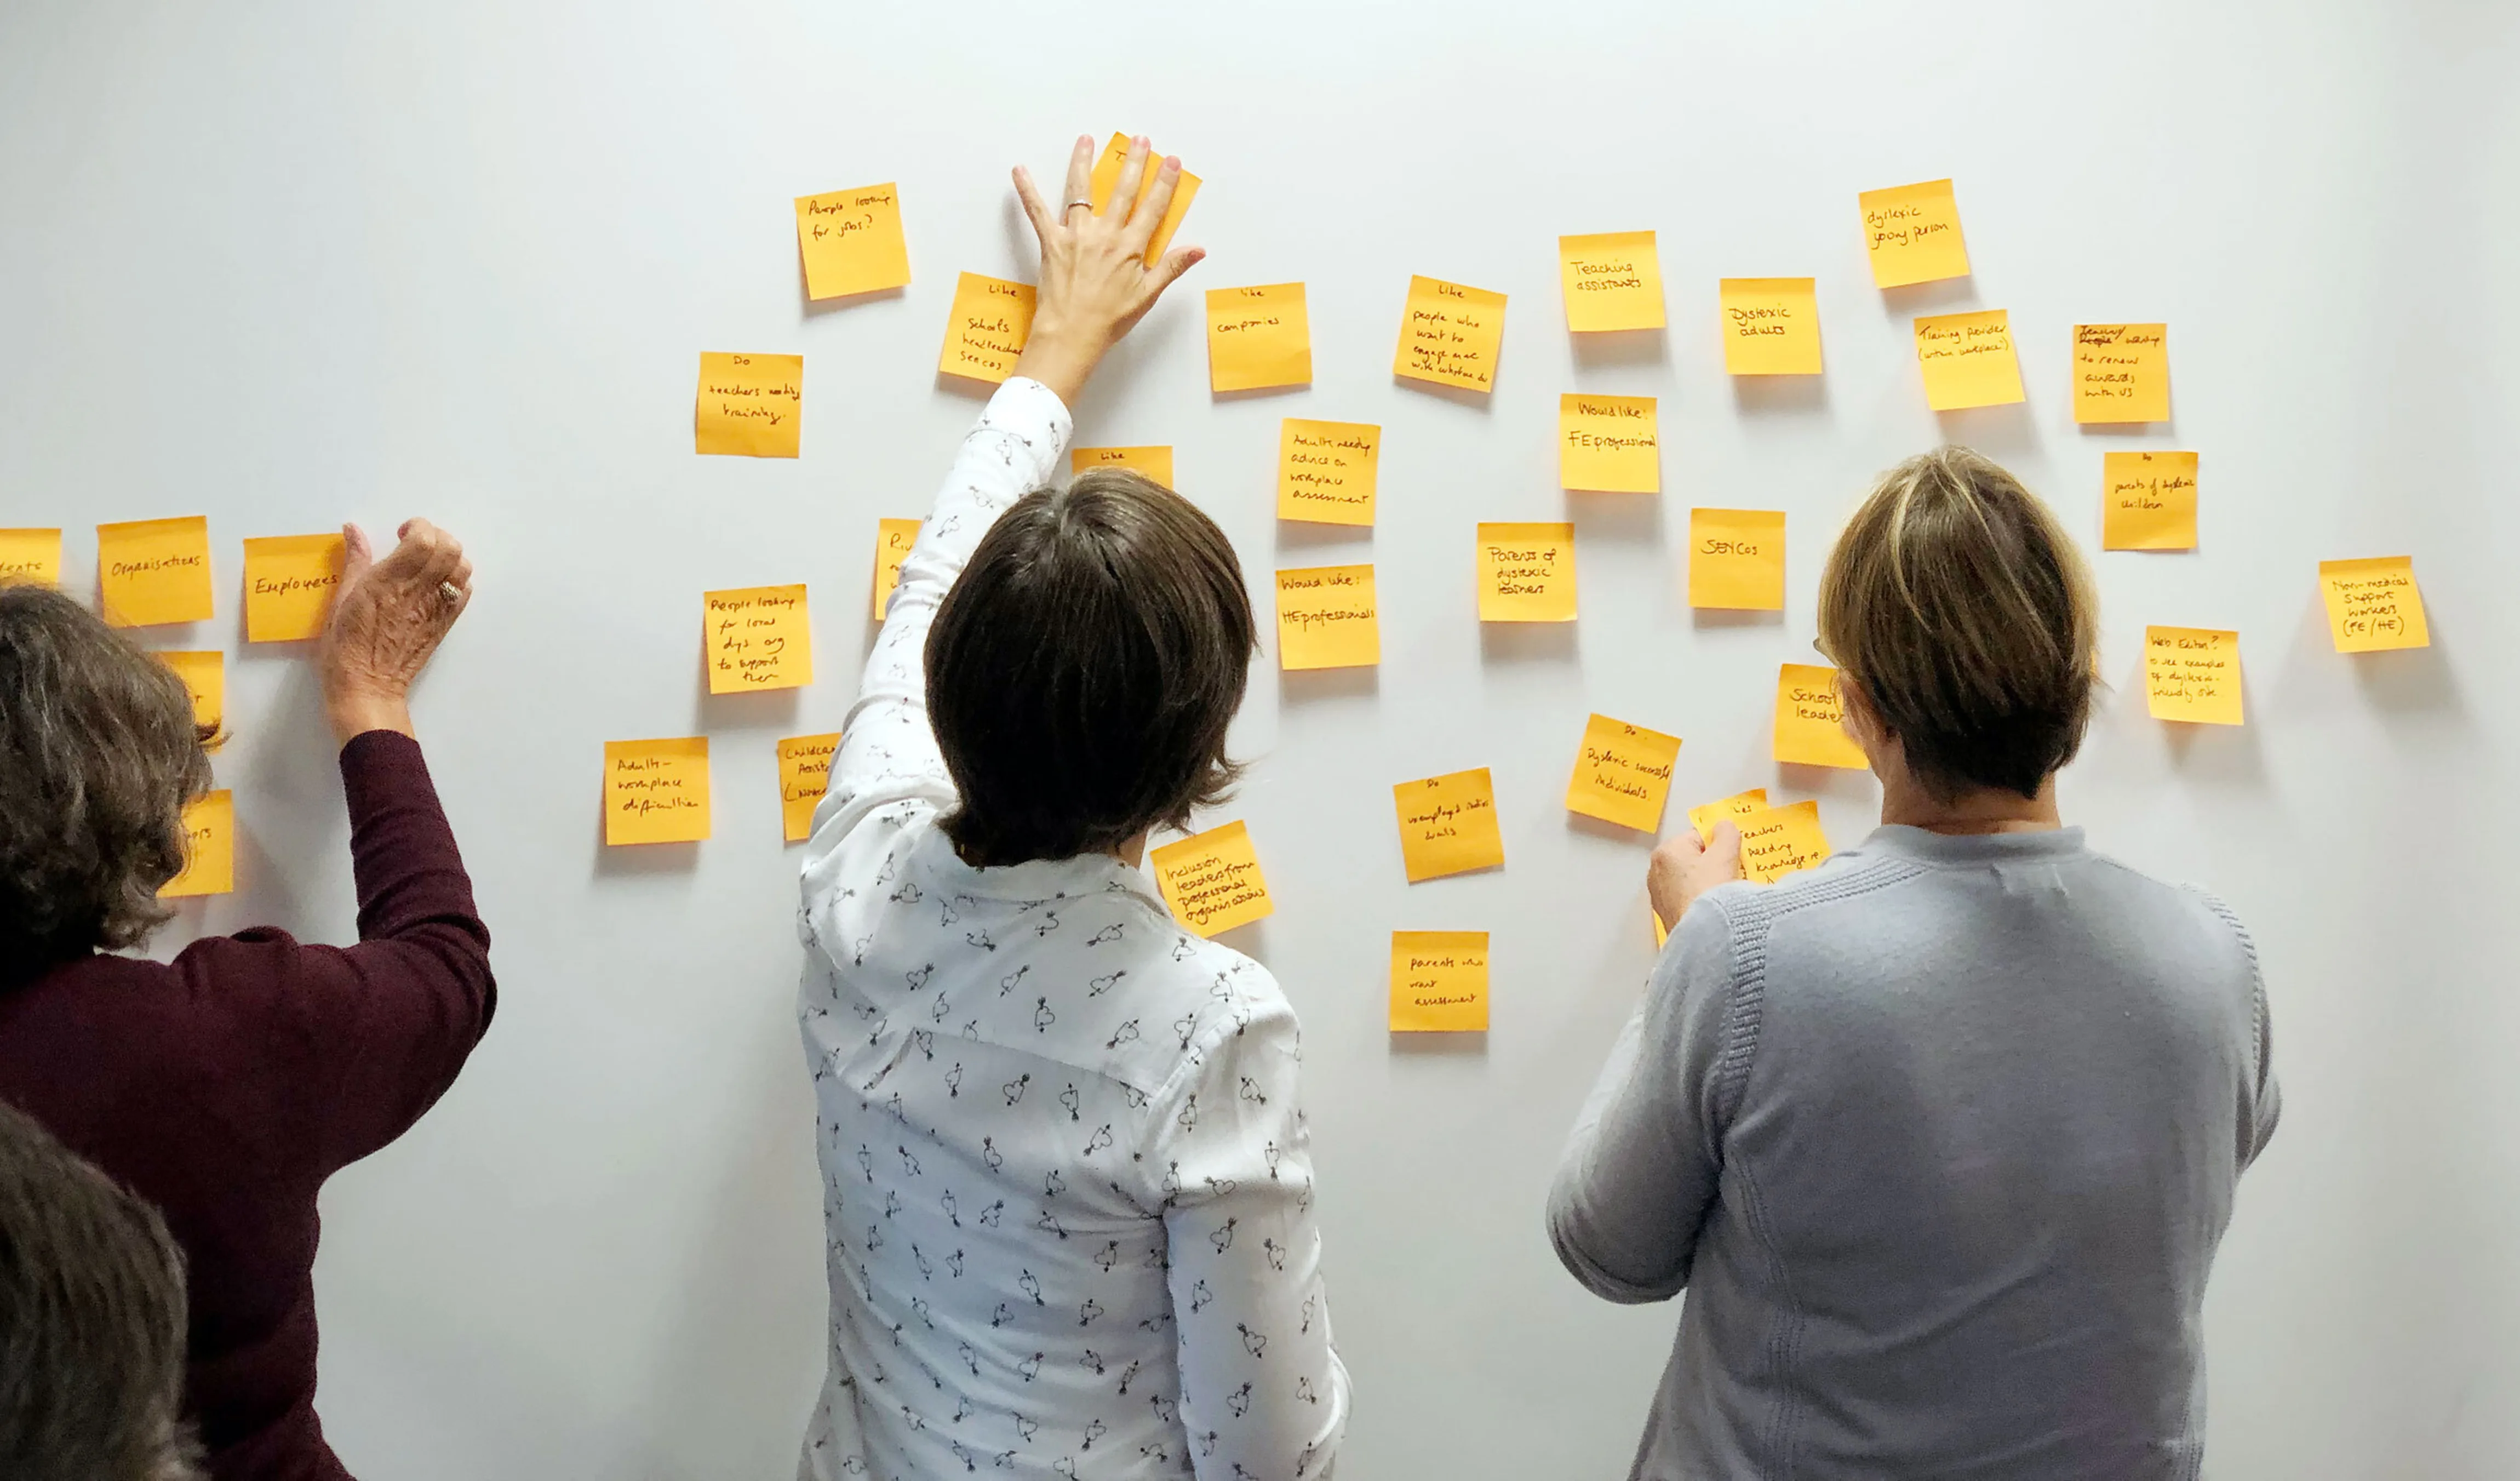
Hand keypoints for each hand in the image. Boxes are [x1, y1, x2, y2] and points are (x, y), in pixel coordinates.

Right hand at [317, 519, 471, 743]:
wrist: (368, 687)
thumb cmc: (346, 647)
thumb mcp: (341, 599)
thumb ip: (355, 560)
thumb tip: (353, 530)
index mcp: (389, 581)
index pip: (424, 540)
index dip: (419, 527)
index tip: (402, 533)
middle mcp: (419, 591)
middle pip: (450, 549)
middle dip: (437, 536)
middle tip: (417, 544)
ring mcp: (436, 608)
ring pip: (463, 569)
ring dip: (449, 557)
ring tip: (428, 563)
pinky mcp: (445, 624)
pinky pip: (464, 593)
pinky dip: (457, 581)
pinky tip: (436, 585)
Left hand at [1008, 134, 1205, 405]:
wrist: (1072, 335)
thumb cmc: (1109, 319)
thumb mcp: (1147, 295)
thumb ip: (1171, 266)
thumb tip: (1198, 250)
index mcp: (1130, 248)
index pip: (1152, 208)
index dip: (1163, 183)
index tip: (1170, 161)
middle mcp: (1105, 235)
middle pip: (1122, 191)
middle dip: (1133, 163)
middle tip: (1139, 140)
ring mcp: (1077, 236)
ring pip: (1080, 190)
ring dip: (1084, 162)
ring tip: (1086, 140)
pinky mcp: (1052, 243)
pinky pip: (1037, 212)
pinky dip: (1027, 190)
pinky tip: (1019, 170)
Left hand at [1648, 823, 1743, 933]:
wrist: (1705, 935)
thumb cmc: (1711, 893)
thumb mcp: (1725, 855)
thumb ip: (1726, 834)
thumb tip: (1724, 827)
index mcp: (1666, 852)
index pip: (1697, 837)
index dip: (1718, 846)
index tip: (1729, 857)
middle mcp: (1656, 871)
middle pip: (1692, 859)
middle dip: (1711, 865)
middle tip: (1727, 875)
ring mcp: (1659, 895)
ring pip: (1689, 880)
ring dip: (1706, 883)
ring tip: (1720, 893)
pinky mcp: (1666, 914)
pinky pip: (1686, 898)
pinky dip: (1699, 900)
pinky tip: (1712, 907)